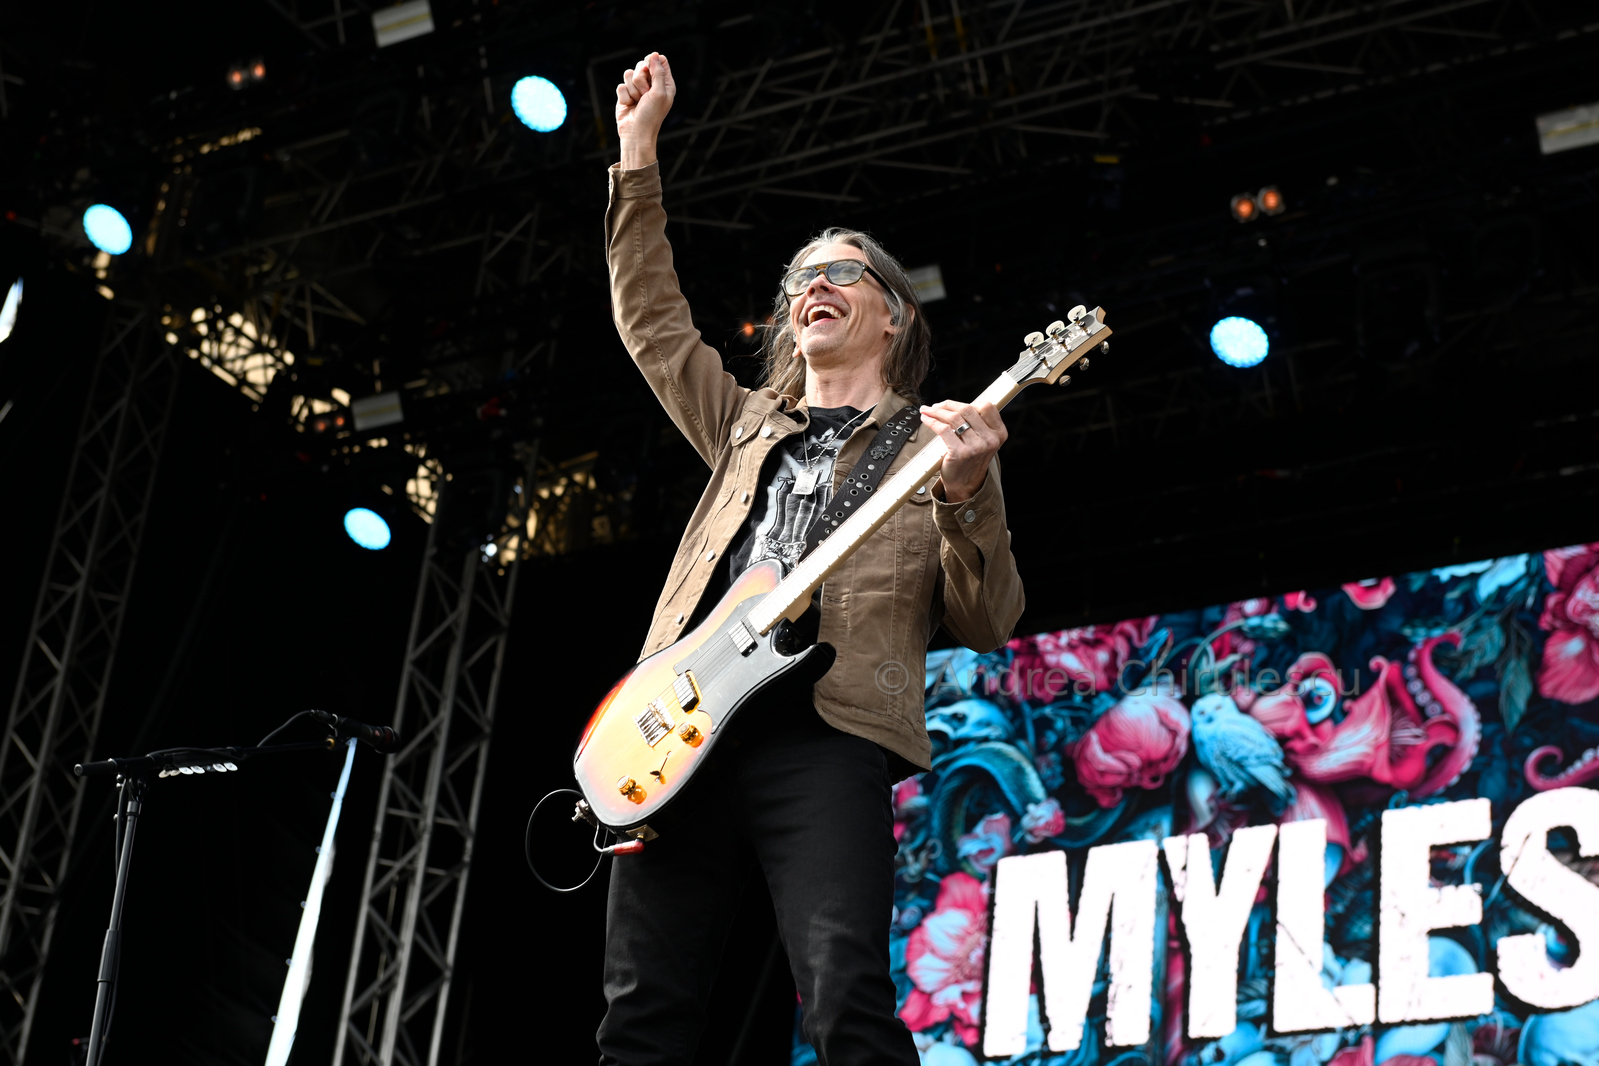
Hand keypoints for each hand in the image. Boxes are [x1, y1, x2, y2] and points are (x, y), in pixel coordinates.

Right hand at [616, 53, 675, 169]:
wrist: (636, 133)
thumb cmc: (651, 116)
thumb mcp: (659, 93)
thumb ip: (658, 73)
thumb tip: (655, 54)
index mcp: (665, 83)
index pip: (659, 60)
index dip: (652, 62)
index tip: (649, 70)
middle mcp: (651, 84)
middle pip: (642, 65)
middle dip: (641, 79)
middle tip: (645, 93)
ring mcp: (637, 89)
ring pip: (629, 73)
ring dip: (633, 89)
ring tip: (638, 101)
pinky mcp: (626, 94)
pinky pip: (621, 85)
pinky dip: (625, 96)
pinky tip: (630, 105)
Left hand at [919, 400, 1006, 503]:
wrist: (965, 484)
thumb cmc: (971, 460)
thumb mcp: (983, 441)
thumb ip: (978, 423)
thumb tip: (956, 404)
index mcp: (999, 433)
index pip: (986, 406)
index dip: (967, 402)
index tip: (952, 405)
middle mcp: (990, 439)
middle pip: (967, 409)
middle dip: (947, 405)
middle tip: (935, 406)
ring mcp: (976, 447)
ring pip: (954, 418)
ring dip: (937, 411)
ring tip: (928, 411)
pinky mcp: (960, 453)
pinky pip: (943, 430)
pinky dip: (932, 421)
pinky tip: (926, 420)